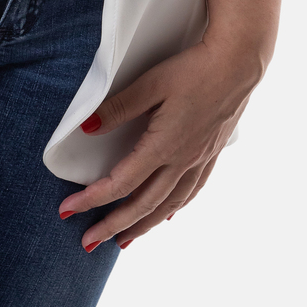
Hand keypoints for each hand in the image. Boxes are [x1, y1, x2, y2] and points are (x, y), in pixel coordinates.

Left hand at [57, 30, 268, 250]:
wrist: (239, 64)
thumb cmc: (194, 70)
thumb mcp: (150, 84)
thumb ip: (118, 107)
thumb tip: (87, 128)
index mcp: (164, 147)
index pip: (121, 183)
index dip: (92, 199)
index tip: (68, 210)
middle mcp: (182, 161)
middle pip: (143, 204)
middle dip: (113, 225)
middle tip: (89, 242)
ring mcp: (199, 160)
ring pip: (167, 205)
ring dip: (143, 225)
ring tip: (124, 241)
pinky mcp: (211, 153)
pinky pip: (190, 192)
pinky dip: (173, 208)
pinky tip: (167, 214)